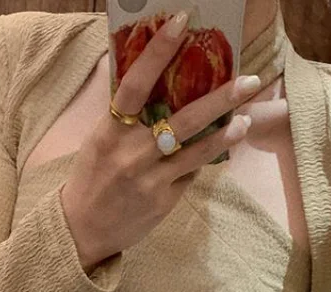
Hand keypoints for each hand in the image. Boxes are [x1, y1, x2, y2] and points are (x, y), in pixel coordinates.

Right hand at [59, 8, 262, 269]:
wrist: (82, 230)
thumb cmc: (92, 179)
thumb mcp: (100, 142)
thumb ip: (127, 118)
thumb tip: (162, 87)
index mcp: (110, 131)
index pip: (135, 85)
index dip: (158, 52)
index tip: (181, 23)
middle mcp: (131, 153)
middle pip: (182, 119)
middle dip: (220, 99)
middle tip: (249, 80)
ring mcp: (150, 179)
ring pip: (196, 151)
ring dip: (225, 133)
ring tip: (245, 119)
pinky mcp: (164, 200)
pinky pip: (191, 174)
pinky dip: (205, 158)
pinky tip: (221, 145)